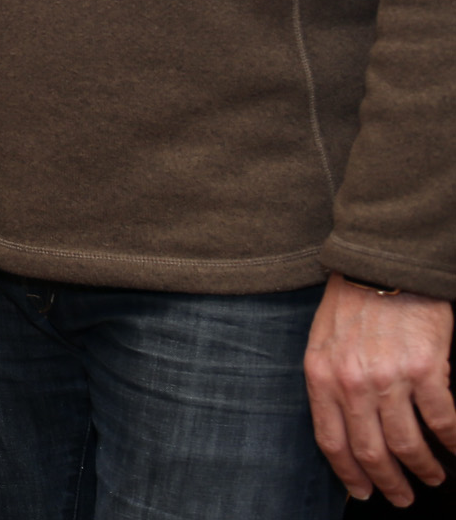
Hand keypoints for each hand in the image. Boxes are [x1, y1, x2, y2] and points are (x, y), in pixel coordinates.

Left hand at [305, 272, 455, 505]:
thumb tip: (348, 427)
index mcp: (320, 376)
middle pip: (370, 450)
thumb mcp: (322, 342)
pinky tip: (455, 449)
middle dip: (388, 482)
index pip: (331, 440)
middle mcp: (351, 381)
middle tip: (402, 497)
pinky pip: (442, 421)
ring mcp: (389, 377)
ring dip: (422, 468)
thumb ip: (331, 384)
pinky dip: (452, 442)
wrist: (383, 265)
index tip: (362, 492)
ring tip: (431, 477)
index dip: (349, 473)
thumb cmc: (351, 303)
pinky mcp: (426, 369)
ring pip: (407, 443)